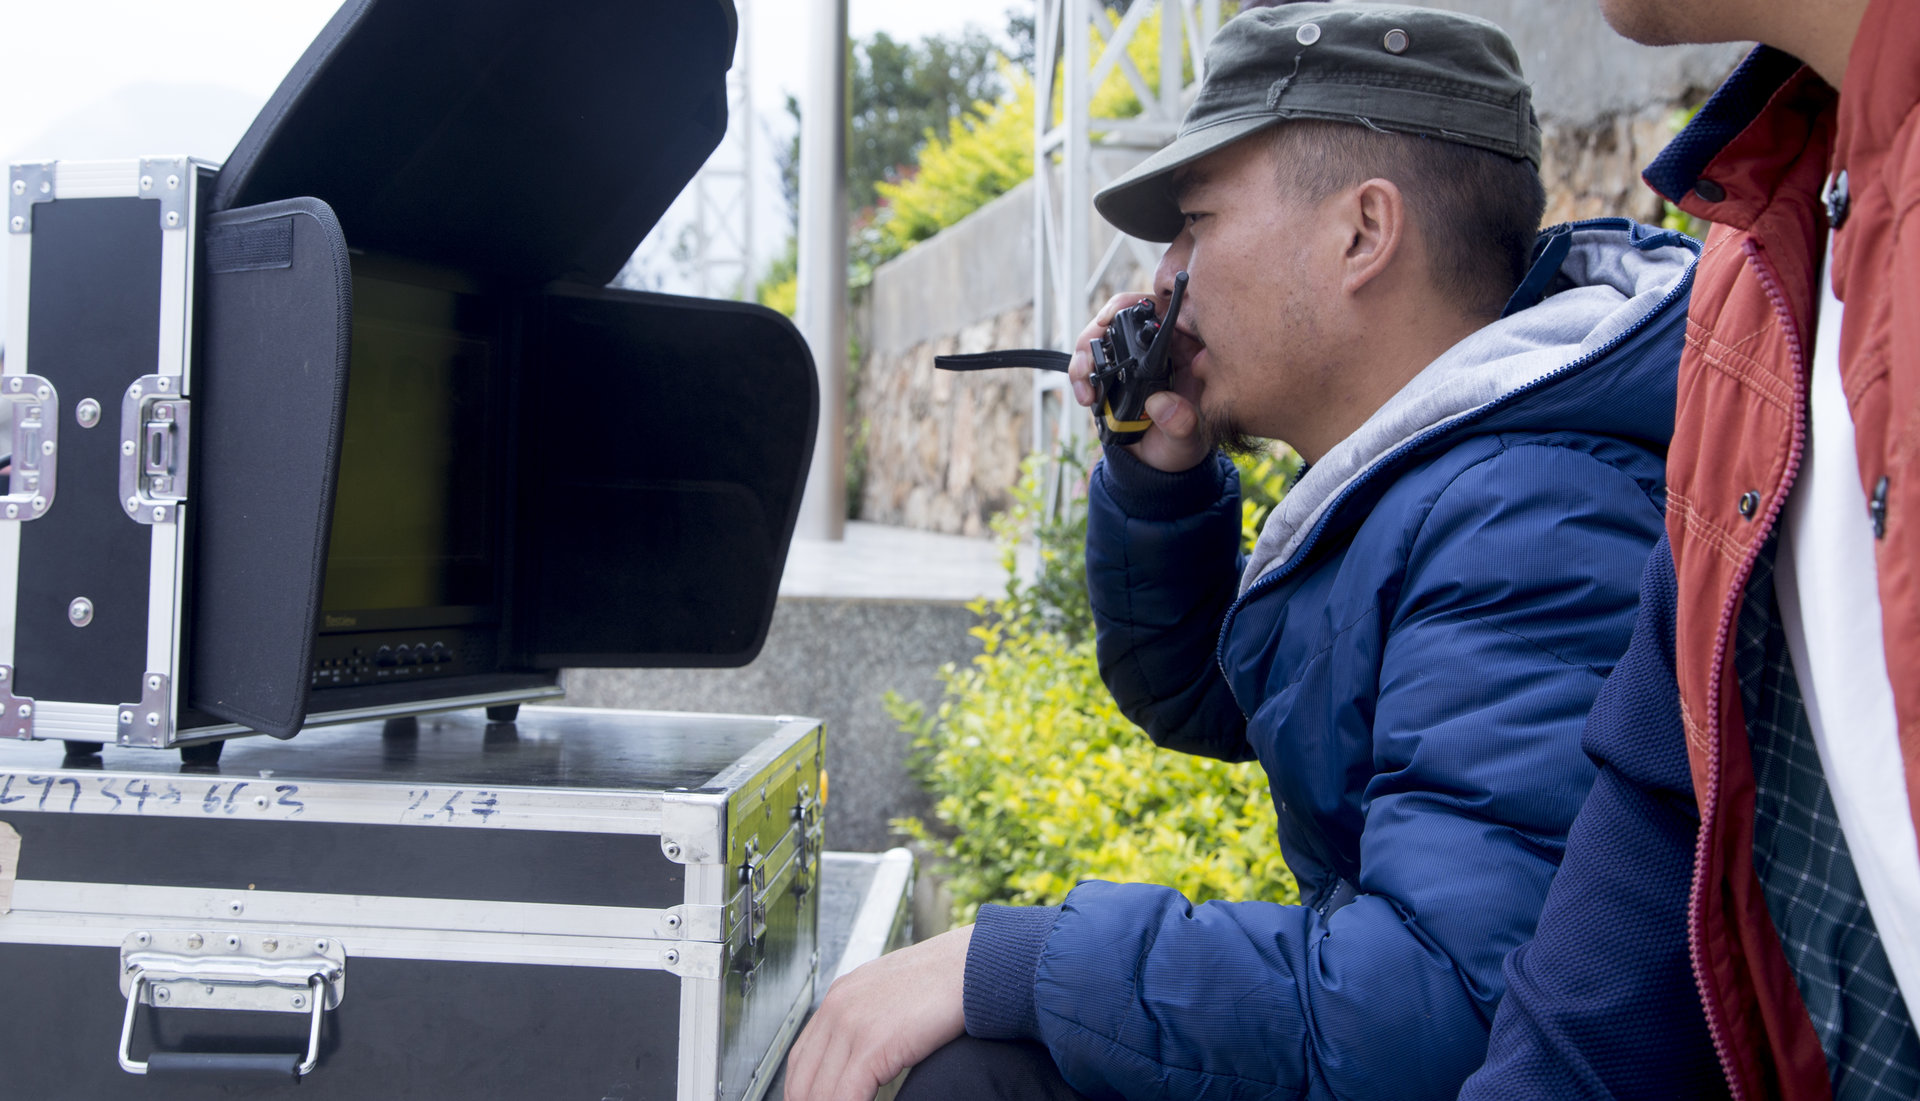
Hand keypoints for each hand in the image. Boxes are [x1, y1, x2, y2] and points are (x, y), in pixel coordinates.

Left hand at [784, 924, 973, 1100]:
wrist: (975, 965)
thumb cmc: (947, 982)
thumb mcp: (893, 997)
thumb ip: (872, 1023)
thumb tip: (866, 1062)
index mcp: (840, 996)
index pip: (801, 1058)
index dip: (804, 1092)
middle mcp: (838, 1007)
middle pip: (803, 1079)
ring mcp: (852, 1024)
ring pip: (820, 1092)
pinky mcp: (872, 1044)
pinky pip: (845, 1096)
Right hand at [1068, 293, 1209, 472]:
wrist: (1158, 466)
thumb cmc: (1183, 446)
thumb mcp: (1189, 440)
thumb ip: (1182, 424)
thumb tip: (1162, 405)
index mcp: (1190, 351)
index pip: (1170, 310)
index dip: (1142, 305)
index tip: (1118, 318)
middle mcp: (1162, 346)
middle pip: (1128, 314)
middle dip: (1102, 327)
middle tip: (1090, 356)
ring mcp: (1134, 357)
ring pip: (1104, 333)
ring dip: (1086, 352)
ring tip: (1084, 384)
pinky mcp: (1113, 370)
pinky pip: (1091, 357)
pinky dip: (1081, 370)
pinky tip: (1084, 394)